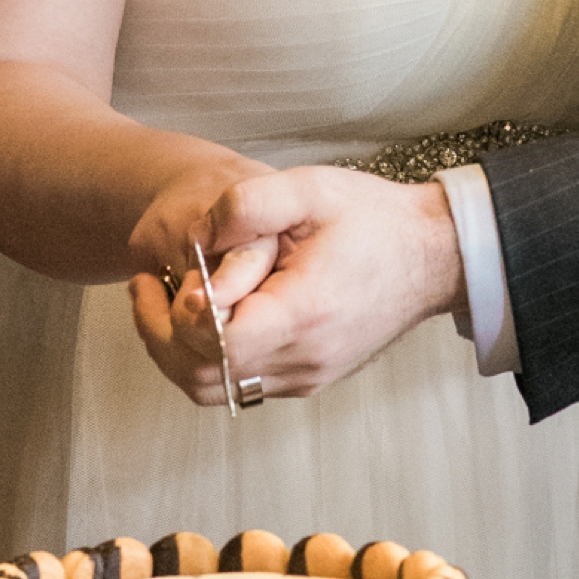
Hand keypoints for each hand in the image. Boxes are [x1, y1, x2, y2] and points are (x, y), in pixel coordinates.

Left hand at [141, 165, 464, 404]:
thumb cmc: (373, 219)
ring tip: (167, 302)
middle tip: (145, 287)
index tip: (170, 272)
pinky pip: (238, 386)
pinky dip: (208, 358)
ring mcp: (304, 376)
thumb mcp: (310, 189)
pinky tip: (207, 316)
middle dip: (158, 334)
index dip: (177, 310)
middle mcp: (302, 359)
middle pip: (199, 376)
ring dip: (177, 353)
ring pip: (213, 390)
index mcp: (301, 314)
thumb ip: (247, 204)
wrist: (432, 256)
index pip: (212, 341)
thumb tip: (197, 235)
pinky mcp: (306, 379)